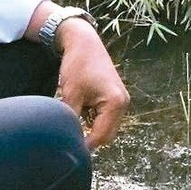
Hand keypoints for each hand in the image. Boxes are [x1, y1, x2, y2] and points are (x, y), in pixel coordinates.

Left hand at [53, 18, 129, 149]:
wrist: (83, 42)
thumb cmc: (78, 65)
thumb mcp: (71, 95)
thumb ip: (72, 120)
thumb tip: (68, 140)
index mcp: (116, 103)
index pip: (101, 136)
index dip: (83, 145)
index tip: (67, 148)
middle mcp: (123, 103)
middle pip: (106, 135)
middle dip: (88, 138)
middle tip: (68, 137)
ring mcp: (121, 100)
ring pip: (105, 127)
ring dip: (90, 128)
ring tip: (74, 120)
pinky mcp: (116, 98)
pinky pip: (105, 118)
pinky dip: (93, 119)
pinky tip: (80, 110)